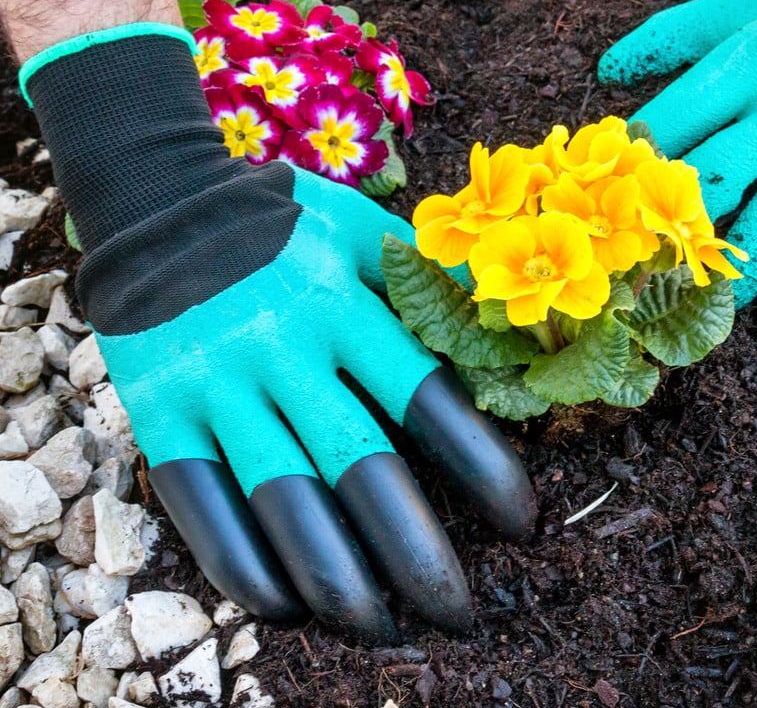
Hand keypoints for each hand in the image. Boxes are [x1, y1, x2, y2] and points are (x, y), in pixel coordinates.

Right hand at [24, 28, 535, 641]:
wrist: (160, 203)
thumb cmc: (282, 219)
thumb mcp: (360, 227)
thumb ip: (425, 281)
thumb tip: (504, 334)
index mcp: (342, 301)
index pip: (428, 397)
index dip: (482, 468)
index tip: (522, 524)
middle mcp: (282, 346)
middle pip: (359, 466)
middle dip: (416, 552)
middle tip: (461, 612)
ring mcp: (216, 383)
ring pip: (282, 499)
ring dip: (337, 579)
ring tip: (384, 628)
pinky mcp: (162, 412)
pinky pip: (199, 503)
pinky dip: (241, 564)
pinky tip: (287, 606)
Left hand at [598, 0, 756, 314]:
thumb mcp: (735, 16)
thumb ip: (669, 38)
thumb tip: (605, 73)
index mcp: (744, 69)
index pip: (676, 122)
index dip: (639, 165)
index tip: (613, 205)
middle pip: (722, 176)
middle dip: (679, 226)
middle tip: (650, 270)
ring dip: (751, 265)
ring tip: (727, 304)